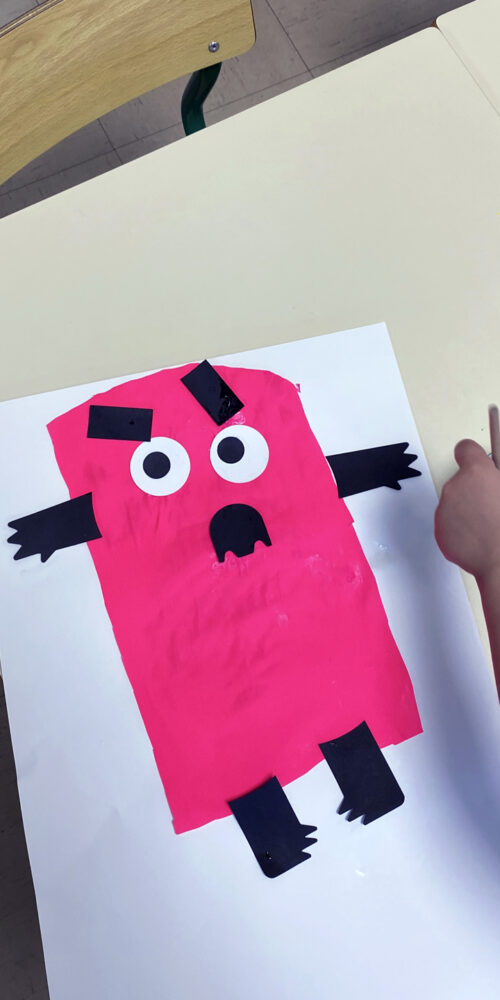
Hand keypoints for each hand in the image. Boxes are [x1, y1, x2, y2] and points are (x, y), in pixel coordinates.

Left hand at [435, 439, 499, 579]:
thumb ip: (497, 479)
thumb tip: (494, 478)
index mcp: (476, 472)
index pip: (465, 448)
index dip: (472, 455)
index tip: (476, 460)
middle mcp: (455, 487)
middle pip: (460, 480)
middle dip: (473, 489)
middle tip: (492, 505)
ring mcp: (444, 510)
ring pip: (453, 503)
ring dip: (466, 510)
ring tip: (486, 525)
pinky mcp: (440, 530)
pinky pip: (449, 523)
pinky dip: (460, 528)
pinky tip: (477, 537)